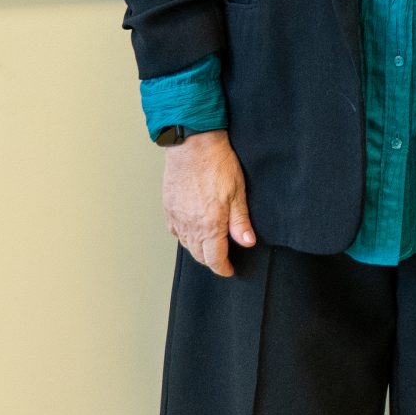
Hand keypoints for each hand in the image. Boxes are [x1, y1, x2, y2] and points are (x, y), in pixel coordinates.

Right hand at [163, 130, 255, 276]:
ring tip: (209, 245)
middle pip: (199, 255)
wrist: (192, 145)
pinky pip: (176, 231)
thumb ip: (240, 221)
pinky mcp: (168, 208)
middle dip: (211, 260)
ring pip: (186, 244)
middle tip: (222, 258)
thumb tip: (247, 242)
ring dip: (198, 249)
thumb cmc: (217, 164)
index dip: (223, 268)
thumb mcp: (238, 192)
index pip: (214, 259)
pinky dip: (185, 236)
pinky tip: (193, 230)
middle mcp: (190, 226)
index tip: (229, 270)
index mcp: (209, 225)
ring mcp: (177, 217)